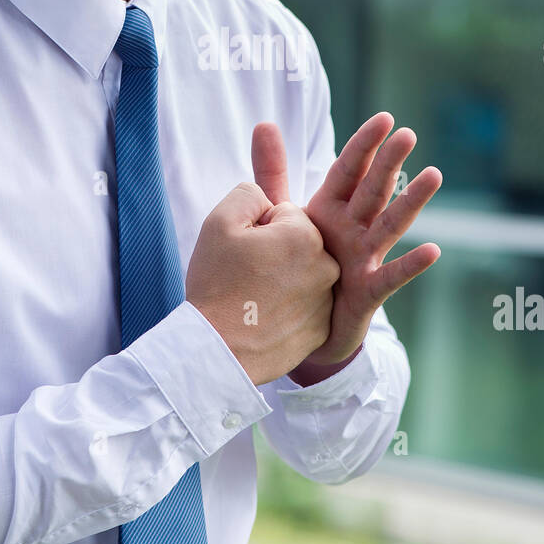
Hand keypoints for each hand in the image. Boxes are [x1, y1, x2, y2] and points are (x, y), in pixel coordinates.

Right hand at [185, 181, 338, 385]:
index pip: (284, 213)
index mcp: (305, 234)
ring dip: (285, 279)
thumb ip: (248, 193)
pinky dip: (290, 309)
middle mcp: (326, 265)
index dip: (258, 228)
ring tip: (253, 299)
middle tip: (246, 275)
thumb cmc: (216, 285)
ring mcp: (327, 301)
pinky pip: (308, 306)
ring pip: (305, 274)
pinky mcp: (322, 329)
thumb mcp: (219, 223)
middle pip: (299, 243)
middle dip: (276, 252)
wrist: (217, 350)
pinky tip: (265, 319)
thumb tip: (266, 196)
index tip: (244, 250)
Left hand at [252, 114, 441, 383]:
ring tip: (434, 175)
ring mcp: (364, 258)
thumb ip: (272, 171)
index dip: (364, 145)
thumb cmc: (295, 263)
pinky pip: (390, 276)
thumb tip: (264, 123)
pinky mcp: (367, 291)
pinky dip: (410, 265)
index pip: (348, 170)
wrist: (297, 326)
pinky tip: (432, 250)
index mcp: (330, 208)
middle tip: (409, 135)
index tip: (384, 118)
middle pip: (373, 190)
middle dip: (389, 163)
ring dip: (411, 201)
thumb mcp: (279, 215)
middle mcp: (352, 229)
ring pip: (389, 225)